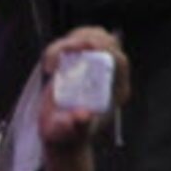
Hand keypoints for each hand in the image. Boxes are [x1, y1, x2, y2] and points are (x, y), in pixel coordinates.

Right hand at [34, 26, 129, 170]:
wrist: (57, 133)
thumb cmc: (66, 134)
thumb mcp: (68, 133)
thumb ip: (76, 126)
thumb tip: (82, 116)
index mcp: (115, 91)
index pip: (119, 61)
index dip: (106, 49)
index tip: (85, 48)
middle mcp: (108, 76)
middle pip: (108, 42)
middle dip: (86, 38)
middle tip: (65, 49)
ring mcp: (94, 66)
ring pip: (93, 36)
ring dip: (73, 39)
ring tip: (53, 57)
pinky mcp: (80, 61)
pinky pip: (77, 41)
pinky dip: (63, 44)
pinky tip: (51, 61)